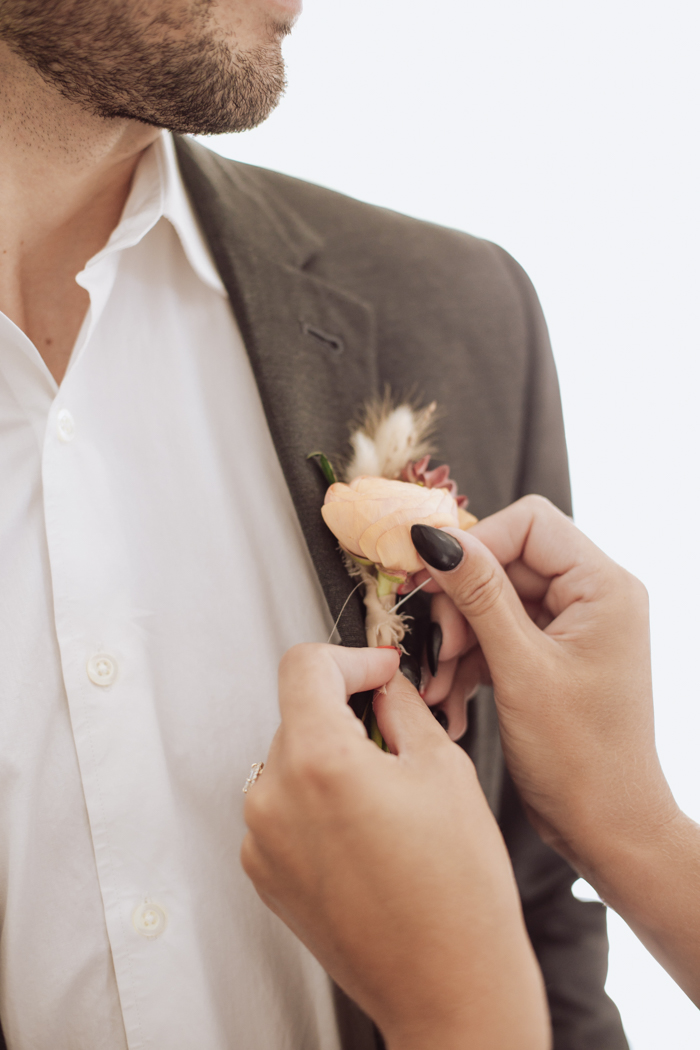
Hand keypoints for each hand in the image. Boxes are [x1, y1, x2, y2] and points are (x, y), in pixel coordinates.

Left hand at [242, 643, 548, 1049]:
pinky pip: (282, 808)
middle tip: (395, 738)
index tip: (376, 672)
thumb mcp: (444, 770)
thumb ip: (402, 710)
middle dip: (345, 714)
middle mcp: (273, 797)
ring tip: (384, 799)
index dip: (350, 658)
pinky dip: (315, 803)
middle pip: (298, 715)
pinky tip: (363, 833)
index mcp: (318, 761)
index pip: (304, 666)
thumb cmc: (458, 892)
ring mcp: (261, 839)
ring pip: (290, 761)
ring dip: (329, 760)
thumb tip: (383, 686)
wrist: (447, 987)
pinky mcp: (263, 872)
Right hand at [411, 499, 699, 1003]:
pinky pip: (498, 635)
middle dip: (460, 607)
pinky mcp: (551, 655)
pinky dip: (469, 663)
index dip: (474, 546)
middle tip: (436, 650)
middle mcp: (592, 597)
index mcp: (603, 587)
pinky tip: (451, 700)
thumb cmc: (581, 757)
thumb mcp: (520, 669)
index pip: (528, 524)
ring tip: (438, 686)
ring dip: (458, 642)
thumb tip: (435, 537)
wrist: (606, 827)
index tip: (428, 579)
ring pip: (493, 602)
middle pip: (505, 563)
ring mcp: (571, 627)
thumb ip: (478, 596)